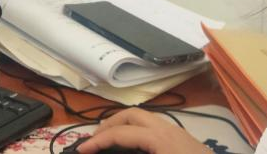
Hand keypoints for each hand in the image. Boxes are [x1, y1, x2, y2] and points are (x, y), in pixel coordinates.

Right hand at [76, 109, 209, 153]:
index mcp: (161, 139)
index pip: (122, 133)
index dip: (98, 141)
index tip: (81, 150)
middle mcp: (169, 130)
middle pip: (132, 116)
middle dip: (109, 125)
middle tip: (93, 142)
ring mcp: (179, 133)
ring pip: (144, 119)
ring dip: (123, 126)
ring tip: (109, 142)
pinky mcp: (185, 141)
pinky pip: (154, 127)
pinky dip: (137, 132)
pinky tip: (134, 148)